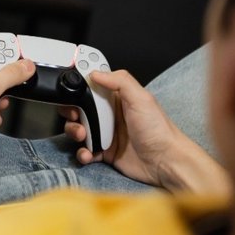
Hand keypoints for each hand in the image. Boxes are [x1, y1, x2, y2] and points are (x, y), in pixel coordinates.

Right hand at [64, 69, 229, 193]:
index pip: (93, 85)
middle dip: (71, 111)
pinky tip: (88, 154)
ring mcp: (105, 133)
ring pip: (78, 128)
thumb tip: (96, 72)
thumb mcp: (141, 99)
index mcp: (117, 98)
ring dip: (74, 131)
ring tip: (82, 136)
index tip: (69, 86)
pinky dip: (81, 153)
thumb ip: (120, 81)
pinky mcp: (104, 152)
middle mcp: (109, 114)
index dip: (79, 84)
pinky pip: (85, 150)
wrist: (166, 162)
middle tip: (75, 116)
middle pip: (80, 107)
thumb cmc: (159, 130)